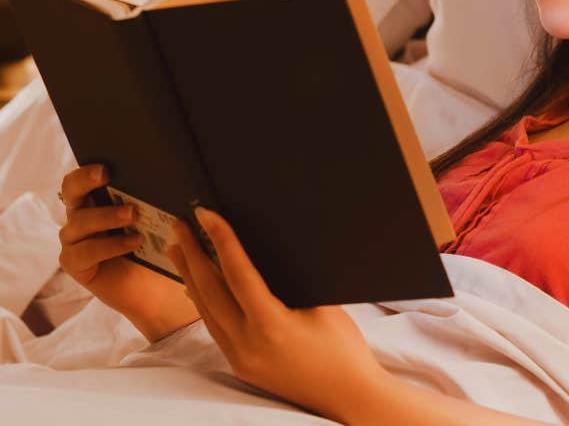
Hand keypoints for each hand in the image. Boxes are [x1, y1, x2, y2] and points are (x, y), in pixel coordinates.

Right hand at [58, 164, 200, 340]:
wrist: (158, 286)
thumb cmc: (158, 244)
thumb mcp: (157, 215)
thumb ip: (154, 195)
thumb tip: (171, 170)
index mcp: (96, 198)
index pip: (80, 178)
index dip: (86, 171)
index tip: (107, 167)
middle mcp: (81, 216)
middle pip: (70, 192)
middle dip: (85, 180)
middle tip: (107, 176)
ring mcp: (75, 241)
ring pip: (77, 223)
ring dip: (106, 216)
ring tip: (133, 215)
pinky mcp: (76, 265)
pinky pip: (82, 252)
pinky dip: (109, 245)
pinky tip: (133, 243)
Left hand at [168, 207, 389, 422]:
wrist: (348, 396)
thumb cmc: (344, 348)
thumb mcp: (322, 305)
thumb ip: (291, 280)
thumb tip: (266, 250)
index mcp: (271, 325)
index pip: (237, 273)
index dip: (221, 239)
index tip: (206, 214)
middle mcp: (248, 344)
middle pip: (210, 291)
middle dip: (193, 255)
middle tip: (180, 225)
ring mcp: (241, 358)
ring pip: (206, 310)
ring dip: (190, 277)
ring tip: (178, 249)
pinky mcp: (241, 366)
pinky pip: (214, 327)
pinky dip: (203, 301)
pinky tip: (196, 286)